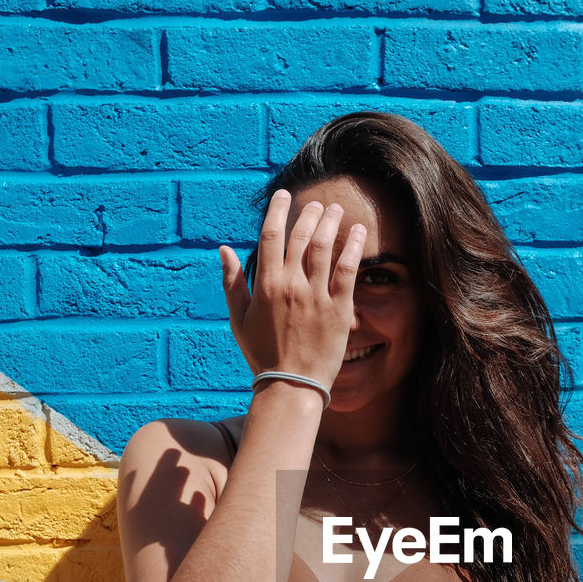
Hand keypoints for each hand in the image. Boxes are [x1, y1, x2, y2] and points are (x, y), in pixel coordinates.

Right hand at [218, 190, 366, 390]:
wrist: (292, 385)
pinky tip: (359, 232)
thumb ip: (232, 283)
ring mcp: (316, 296)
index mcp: (265, 285)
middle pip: (301, 236)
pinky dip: (354, 246)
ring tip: (336, 210)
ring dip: (331, 223)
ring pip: (325, 247)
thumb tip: (224, 249)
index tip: (284, 195)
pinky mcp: (339, 308)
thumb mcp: (239, 320)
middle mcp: (291, 285)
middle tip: (316, 205)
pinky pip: (348, 269)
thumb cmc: (263, 355)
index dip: (278, 210)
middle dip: (309, 214)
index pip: (270, 235)